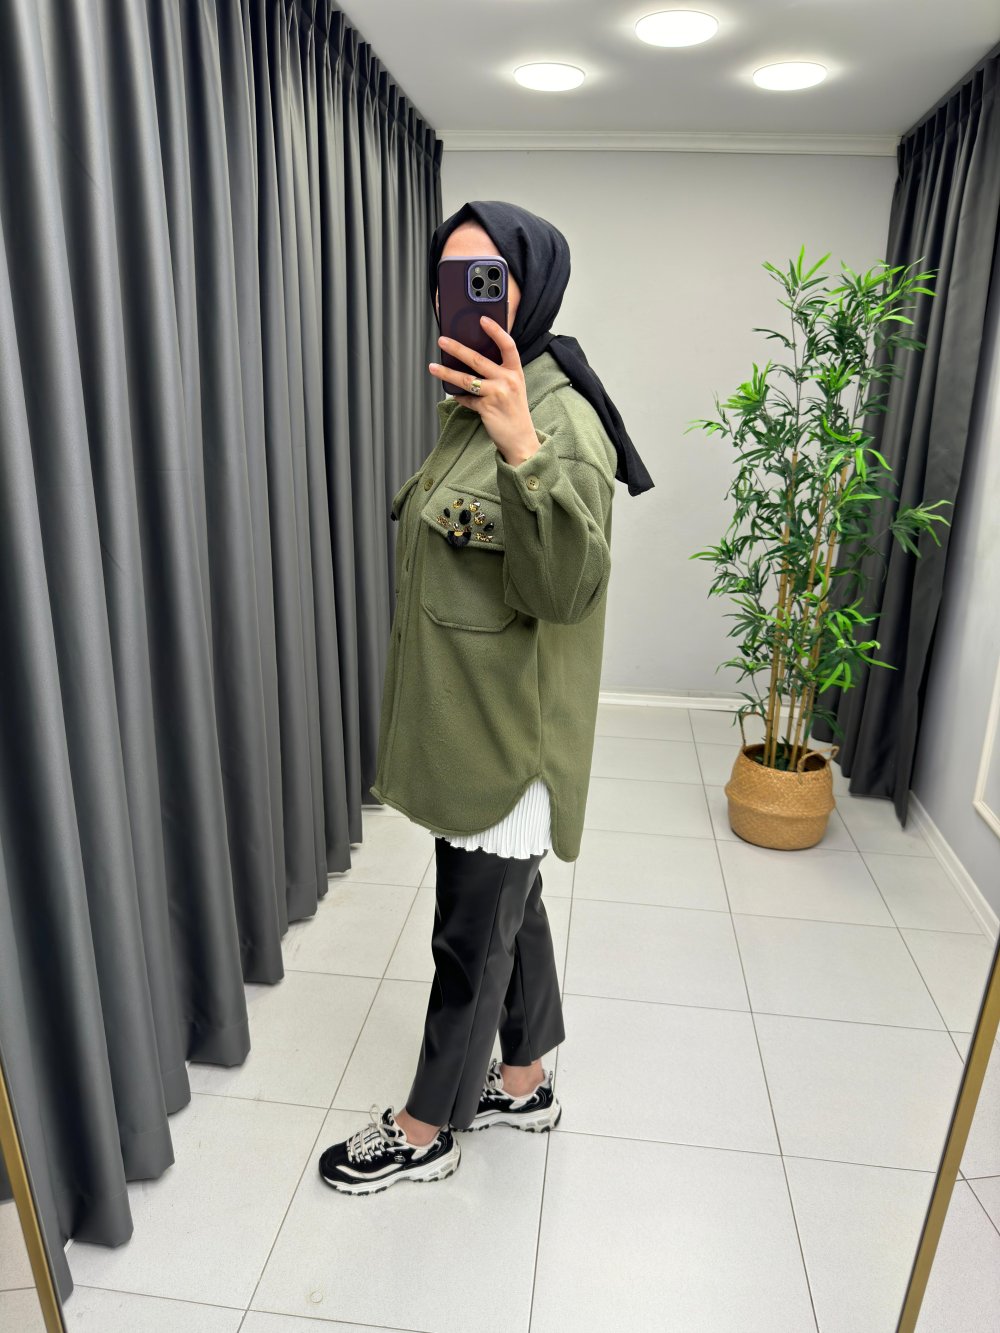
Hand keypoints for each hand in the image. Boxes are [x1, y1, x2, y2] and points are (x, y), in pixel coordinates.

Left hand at [428, 316, 539, 465]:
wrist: (521, 439)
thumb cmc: (514, 412)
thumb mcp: (513, 388)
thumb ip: (499, 373)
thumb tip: (473, 361)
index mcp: (515, 372)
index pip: (508, 345)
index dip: (496, 331)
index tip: (482, 319)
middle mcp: (508, 380)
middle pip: (478, 359)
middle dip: (457, 348)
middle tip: (442, 340)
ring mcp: (497, 394)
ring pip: (466, 379)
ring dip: (447, 372)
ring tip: (433, 367)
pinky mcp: (486, 408)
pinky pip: (466, 399)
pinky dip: (458, 397)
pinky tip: (453, 394)